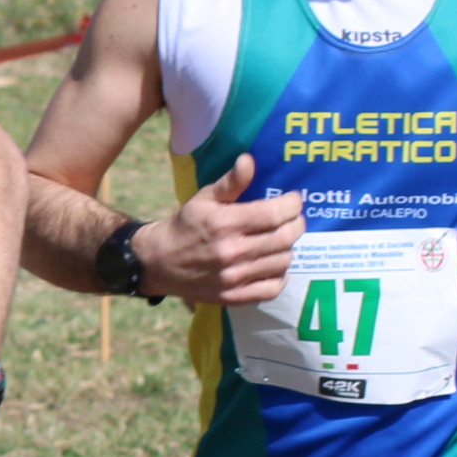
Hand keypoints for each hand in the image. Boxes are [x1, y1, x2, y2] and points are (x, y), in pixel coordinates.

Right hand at [135, 154, 303, 304]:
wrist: (159, 262)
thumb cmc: (185, 225)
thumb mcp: (204, 198)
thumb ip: (231, 182)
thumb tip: (249, 160)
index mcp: (225, 223)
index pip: (275, 214)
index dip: (292, 205)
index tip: (293, 200)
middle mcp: (232, 252)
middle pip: (285, 238)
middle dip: (296, 224)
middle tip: (293, 219)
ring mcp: (234, 278)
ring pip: (283, 262)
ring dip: (287, 248)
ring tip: (279, 240)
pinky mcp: (234, 297)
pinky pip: (273, 288)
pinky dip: (279, 275)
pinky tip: (271, 264)